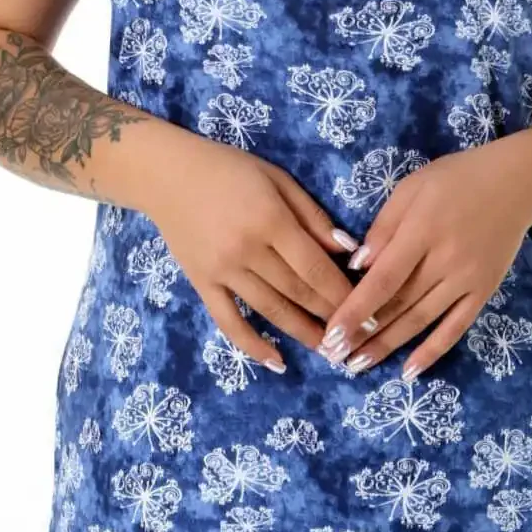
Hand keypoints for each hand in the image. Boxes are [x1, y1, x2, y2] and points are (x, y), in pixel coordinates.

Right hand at [146, 130, 360, 372]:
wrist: (167, 175)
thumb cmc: (229, 169)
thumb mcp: (278, 179)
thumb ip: (312, 215)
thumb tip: (345, 251)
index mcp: (270, 220)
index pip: (314, 267)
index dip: (341, 293)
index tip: (364, 310)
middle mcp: (247, 250)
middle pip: (296, 291)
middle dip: (330, 315)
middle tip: (355, 335)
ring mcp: (222, 271)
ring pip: (270, 310)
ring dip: (302, 333)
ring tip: (330, 351)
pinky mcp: (202, 283)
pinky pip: (228, 321)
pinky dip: (252, 344)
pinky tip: (276, 362)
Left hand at [316, 144, 531, 380]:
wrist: (515, 184)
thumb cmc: (455, 180)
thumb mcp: (412, 188)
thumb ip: (383, 226)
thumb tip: (356, 265)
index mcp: (422, 231)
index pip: (382, 280)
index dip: (355, 310)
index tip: (331, 334)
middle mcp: (445, 261)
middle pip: (398, 305)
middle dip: (363, 334)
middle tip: (334, 357)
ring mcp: (467, 280)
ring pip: (421, 320)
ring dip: (388, 346)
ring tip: (358, 366)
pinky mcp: (483, 292)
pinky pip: (455, 328)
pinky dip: (432, 352)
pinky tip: (409, 371)